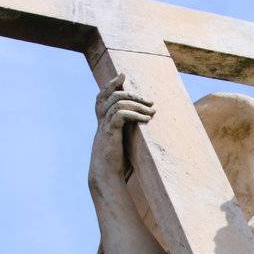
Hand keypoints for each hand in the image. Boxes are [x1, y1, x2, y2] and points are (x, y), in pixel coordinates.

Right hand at [88, 74, 154, 198]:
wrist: (106, 178)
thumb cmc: (116, 166)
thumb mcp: (124, 145)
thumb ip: (129, 133)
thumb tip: (145, 126)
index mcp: (103, 123)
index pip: (102, 97)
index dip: (110, 84)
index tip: (122, 76)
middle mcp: (101, 122)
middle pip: (110, 95)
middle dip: (129, 92)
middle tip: (148, 100)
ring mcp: (104, 127)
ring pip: (117, 103)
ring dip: (137, 104)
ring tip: (151, 111)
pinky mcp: (110, 133)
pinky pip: (121, 115)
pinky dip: (135, 113)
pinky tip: (146, 119)